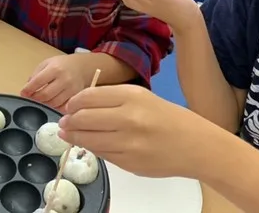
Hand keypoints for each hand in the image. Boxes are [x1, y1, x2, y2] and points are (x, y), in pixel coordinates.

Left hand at [20, 55, 88, 109]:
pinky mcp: (76, 97)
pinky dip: (55, 107)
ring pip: (53, 103)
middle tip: (31, 98)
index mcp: (54, 69)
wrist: (82, 67)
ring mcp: (71, 89)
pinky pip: (63, 107)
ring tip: (40, 101)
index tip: (23, 93)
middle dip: (35, 98)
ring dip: (44, 104)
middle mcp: (64, 79)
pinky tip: (51, 103)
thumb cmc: (62, 65)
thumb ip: (36, 75)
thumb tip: (26, 89)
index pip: (38, 81)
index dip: (28, 89)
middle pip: (45, 95)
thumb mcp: (47, 64)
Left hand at [58, 85, 206, 178]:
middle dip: (68, 121)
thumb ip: (109, 99)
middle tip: (63, 123)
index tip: (68, 107)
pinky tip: (88, 144)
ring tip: (68, 134)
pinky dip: (91, 148)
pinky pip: (101, 154)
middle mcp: (128, 118)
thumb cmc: (164, 116)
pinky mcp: (129, 163)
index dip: (73, 103)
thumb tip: (76, 107)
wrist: (195, 145)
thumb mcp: (139, 97)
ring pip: (88, 139)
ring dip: (73, 137)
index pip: (88, 97)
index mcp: (131, 96)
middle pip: (83, 118)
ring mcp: (128, 142)